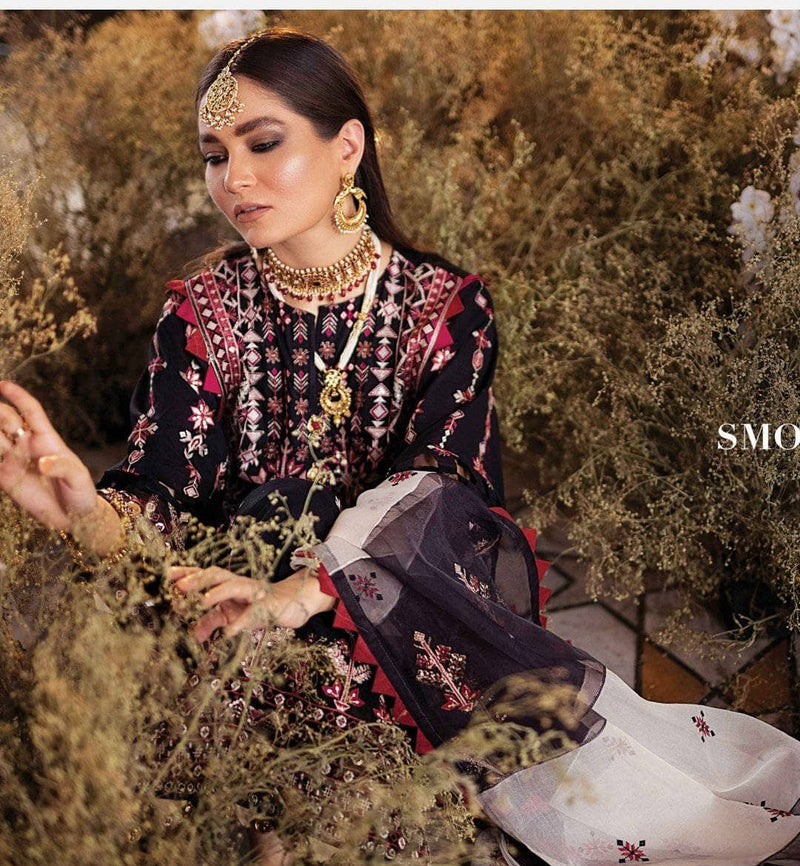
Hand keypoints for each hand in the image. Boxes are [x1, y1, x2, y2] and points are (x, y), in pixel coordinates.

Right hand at [0, 380, 97, 530]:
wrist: (73, 518)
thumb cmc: (80, 492)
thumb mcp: (77, 478)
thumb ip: (61, 467)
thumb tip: (42, 463)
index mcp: (46, 439)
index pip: (30, 411)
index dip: (17, 396)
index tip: (2, 384)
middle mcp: (27, 445)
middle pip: (6, 419)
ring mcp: (14, 460)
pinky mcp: (5, 478)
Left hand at [167, 565, 335, 641]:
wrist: (291, 604)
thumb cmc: (256, 606)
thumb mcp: (229, 614)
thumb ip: (208, 622)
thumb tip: (191, 635)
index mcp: (225, 584)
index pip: (201, 574)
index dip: (183, 573)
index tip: (163, 575)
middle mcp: (237, 583)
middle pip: (215, 574)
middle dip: (196, 579)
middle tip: (177, 588)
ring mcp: (253, 592)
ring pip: (234, 585)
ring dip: (217, 592)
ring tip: (202, 602)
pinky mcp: (267, 606)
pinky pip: (253, 613)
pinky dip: (240, 622)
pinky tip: (228, 633)